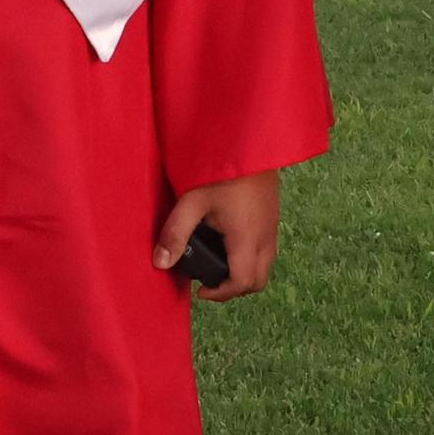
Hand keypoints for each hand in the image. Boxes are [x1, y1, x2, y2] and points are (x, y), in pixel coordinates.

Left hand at [152, 169, 279, 303]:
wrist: (249, 140)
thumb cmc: (221, 169)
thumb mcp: (192, 200)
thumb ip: (175, 233)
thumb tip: (160, 263)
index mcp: (247, 238)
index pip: (241, 282)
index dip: (220, 294)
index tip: (200, 290)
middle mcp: (265, 236)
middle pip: (258, 281)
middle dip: (234, 288)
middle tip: (210, 279)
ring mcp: (272, 225)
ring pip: (265, 264)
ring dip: (244, 272)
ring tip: (218, 259)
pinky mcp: (273, 214)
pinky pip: (267, 248)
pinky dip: (250, 256)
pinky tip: (229, 238)